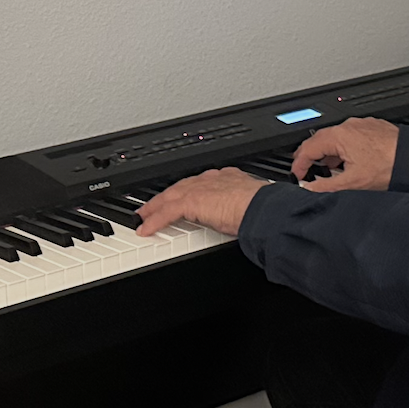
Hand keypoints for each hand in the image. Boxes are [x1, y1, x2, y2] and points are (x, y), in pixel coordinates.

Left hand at [134, 167, 267, 237]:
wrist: (264, 207)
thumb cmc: (265, 209)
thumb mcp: (252, 206)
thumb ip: (243, 210)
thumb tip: (247, 222)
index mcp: (227, 178)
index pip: (200, 182)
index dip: (187, 189)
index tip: (182, 194)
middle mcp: (211, 180)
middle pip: (180, 186)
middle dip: (165, 196)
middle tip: (152, 205)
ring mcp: (199, 189)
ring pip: (169, 197)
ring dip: (153, 208)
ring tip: (143, 216)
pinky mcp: (191, 202)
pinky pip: (166, 212)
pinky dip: (154, 221)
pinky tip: (145, 229)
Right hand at [290, 117, 398, 191]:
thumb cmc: (390, 167)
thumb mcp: (352, 183)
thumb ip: (326, 187)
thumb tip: (309, 189)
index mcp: (339, 136)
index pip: (307, 148)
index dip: (298, 164)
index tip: (297, 175)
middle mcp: (349, 126)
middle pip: (320, 140)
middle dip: (312, 157)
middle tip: (307, 172)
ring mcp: (362, 125)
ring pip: (337, 137)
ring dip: (330, 153)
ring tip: (331, 170)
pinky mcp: (374, 128)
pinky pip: (352, 136)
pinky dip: (345, 148)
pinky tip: (352, 162)